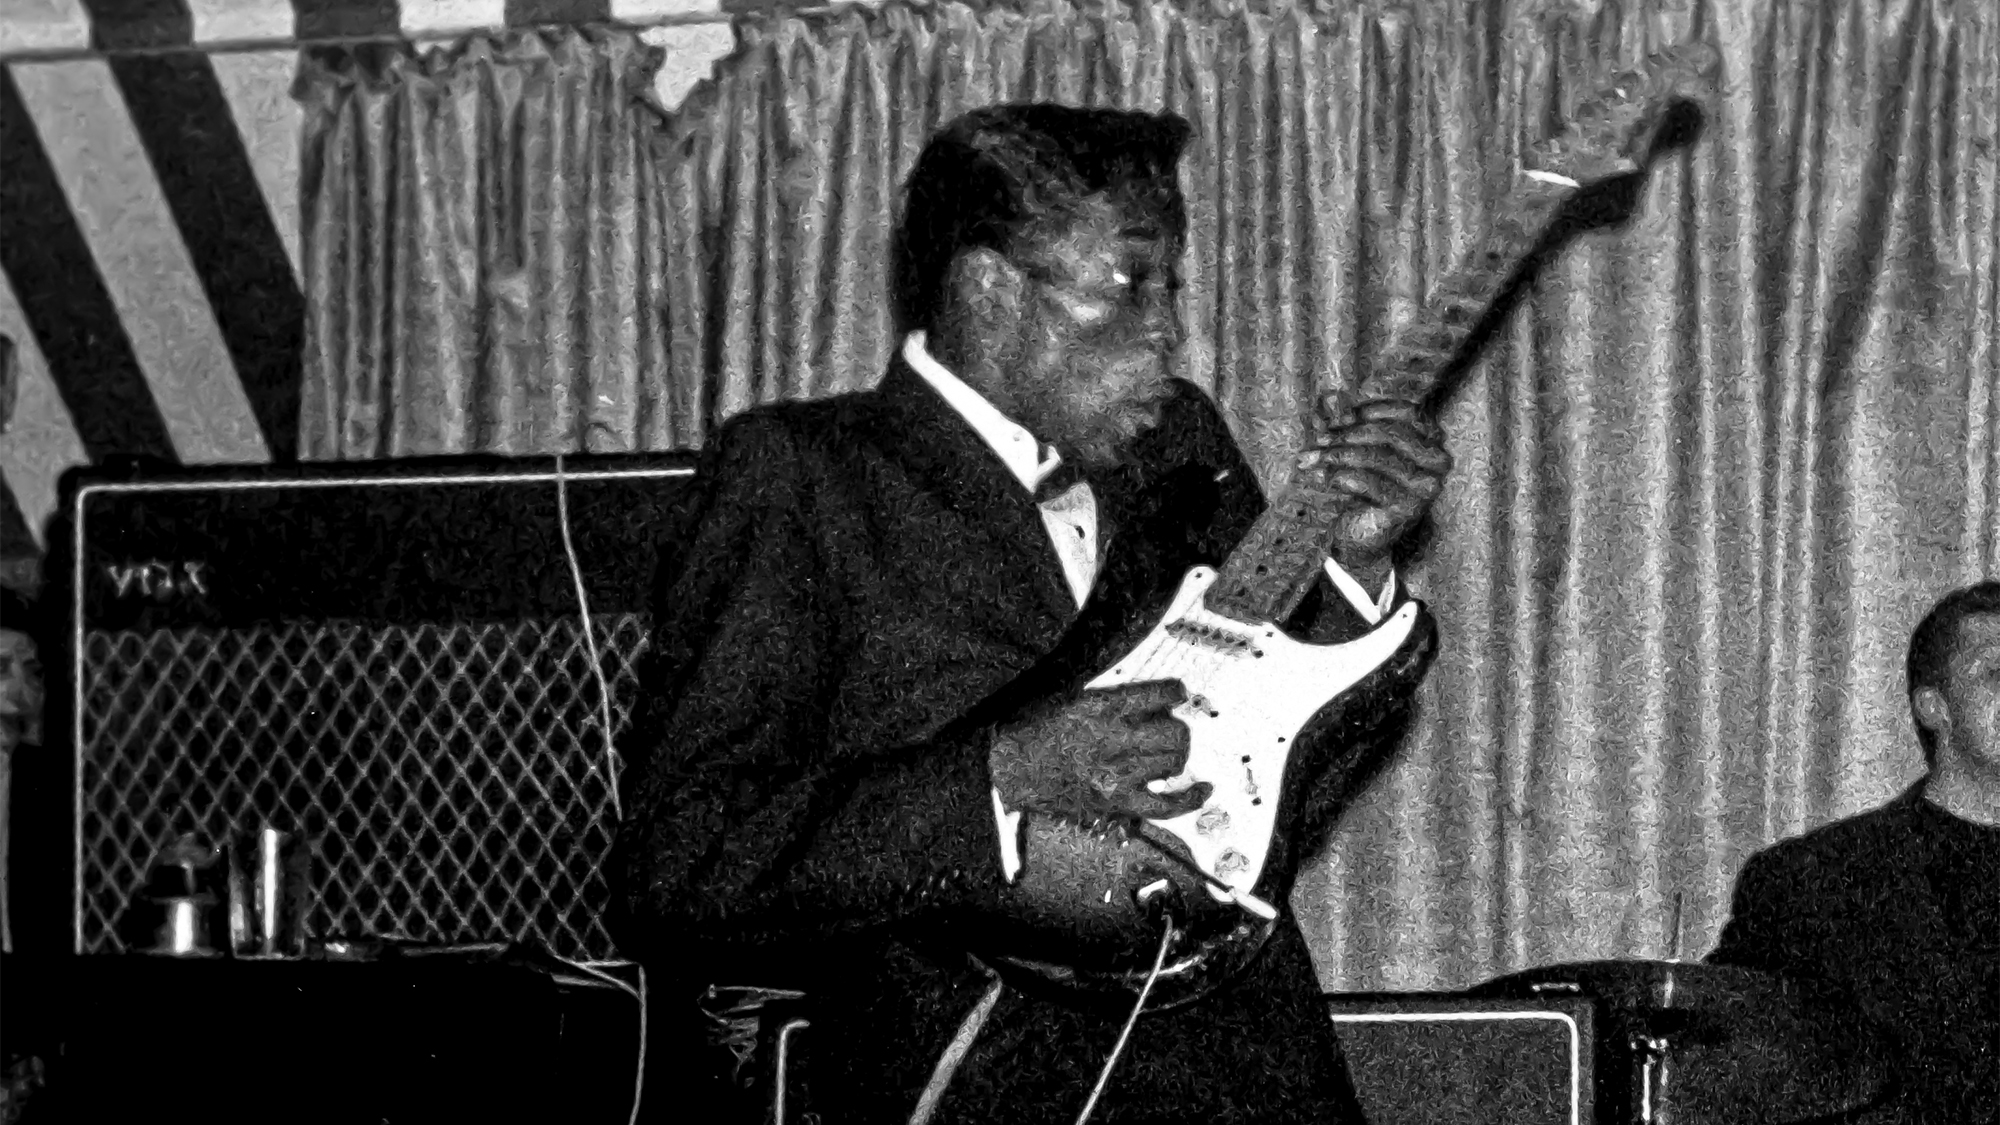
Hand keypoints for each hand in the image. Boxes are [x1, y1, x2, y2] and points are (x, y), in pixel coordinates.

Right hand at [989, 680, 1210, 824]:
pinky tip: (1203, 789)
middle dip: (1176, 728)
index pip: (1159, 695)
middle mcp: (1114, 740)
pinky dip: (1190, 797)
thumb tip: (1152, 698)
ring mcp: (1118, 775)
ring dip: (1174, 753)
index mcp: (1101, 707)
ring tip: (1163, 752)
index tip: (1178, 693)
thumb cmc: (1035, 730)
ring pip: (1174, 761)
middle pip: (1175, 732)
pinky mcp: (1117, 802)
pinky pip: (1166, 804)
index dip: (1175, 692)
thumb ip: (1111, 696)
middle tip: (1163, 728)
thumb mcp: (1070, 696)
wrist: (1009, 771)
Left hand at [1299, 396, 1451, 575]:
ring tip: (1309, 458)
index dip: (1371, 411)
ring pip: (1377, 457)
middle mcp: (1437, 462)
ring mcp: (1425, 486)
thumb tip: (1328, 397)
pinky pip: (1370, 482)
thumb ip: (1344, 425)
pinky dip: (1341, 476)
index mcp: (1431, 442)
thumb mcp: (1352, 451)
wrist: (1358, 539)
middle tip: (1317, 440)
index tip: (1339, 418)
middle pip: (1389, 434)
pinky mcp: (1408, 508)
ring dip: (1338, 455)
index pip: (1407, 412)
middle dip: (1348, 434)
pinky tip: (1321, 477)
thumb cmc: (1359, 491)